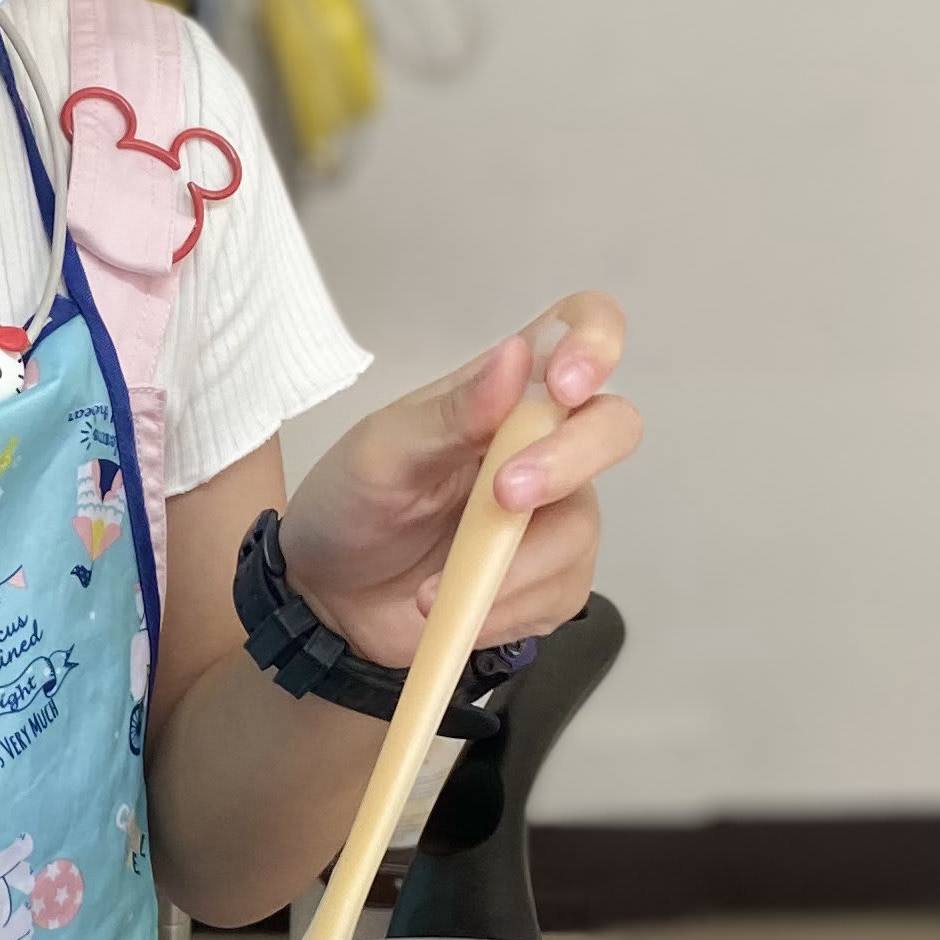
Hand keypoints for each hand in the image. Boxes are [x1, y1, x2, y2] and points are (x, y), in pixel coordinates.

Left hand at [279, 292, 641, 667]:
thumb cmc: (350, 503)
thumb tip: (516, 356)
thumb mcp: (382, 453)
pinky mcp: (550, 579)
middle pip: (613, 428)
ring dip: (511, 564)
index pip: (579, 331)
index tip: (566, 385)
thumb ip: (451, 413)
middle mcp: (542, 443)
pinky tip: (454, 608)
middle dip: (568, 464)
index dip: (594, 344)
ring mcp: (555, 513)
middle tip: (504, 498)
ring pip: (582, 527)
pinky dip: (504, 608)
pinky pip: (560, 592)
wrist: (326, 593)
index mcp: (502, 392)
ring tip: (431, 588)